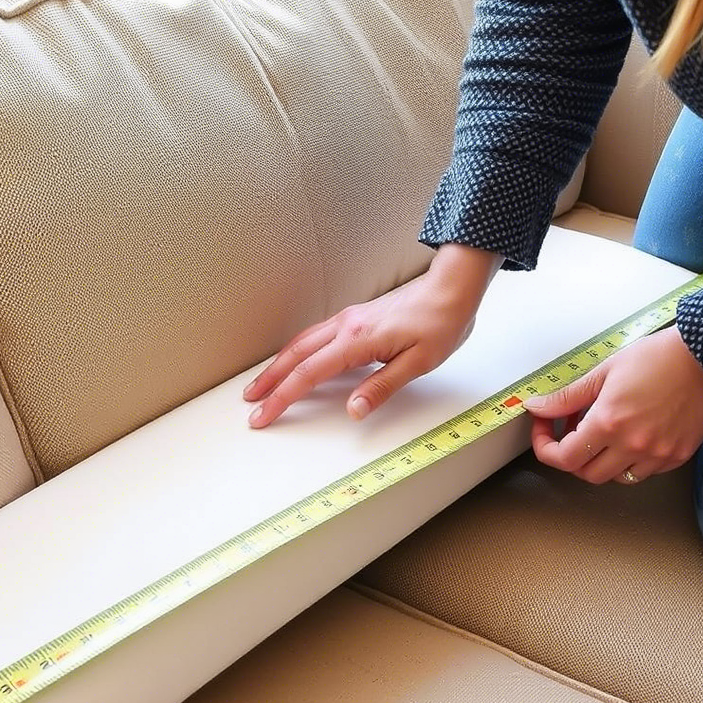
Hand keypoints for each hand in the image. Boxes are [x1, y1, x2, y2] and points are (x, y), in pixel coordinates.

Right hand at [244, 245, 500, 427]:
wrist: (452, 287)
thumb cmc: (441, 323)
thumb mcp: (418, 363)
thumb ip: (382, 387)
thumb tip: (353, 410)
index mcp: (358, 340)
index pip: (308, 374)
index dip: (282, 398)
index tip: (264, 416)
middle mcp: (346, 327)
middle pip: (294, 355)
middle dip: (269, 381)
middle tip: (250, 403)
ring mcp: (348, 319)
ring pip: (301, 343)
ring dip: (278, 365)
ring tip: (262, 384)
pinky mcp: (355, 317)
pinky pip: (314, 335)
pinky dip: (296, 352)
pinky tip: (294, 361)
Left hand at [523, 326, 702, 483]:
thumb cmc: (658, 358)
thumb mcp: (604, 372)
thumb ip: (567, 397)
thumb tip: (537, 407)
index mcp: (609, 423)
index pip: (564, 458)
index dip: (545, 448)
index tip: (543, 431)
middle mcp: (632, 445)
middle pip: (586, 474)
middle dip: (572, 456)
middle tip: (571, 429)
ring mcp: (658, 454)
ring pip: (616, 477)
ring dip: (601, 461)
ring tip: (602, 432)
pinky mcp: (678, 456)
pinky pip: (645, 471)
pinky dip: (630, 460)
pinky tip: (630, 435)